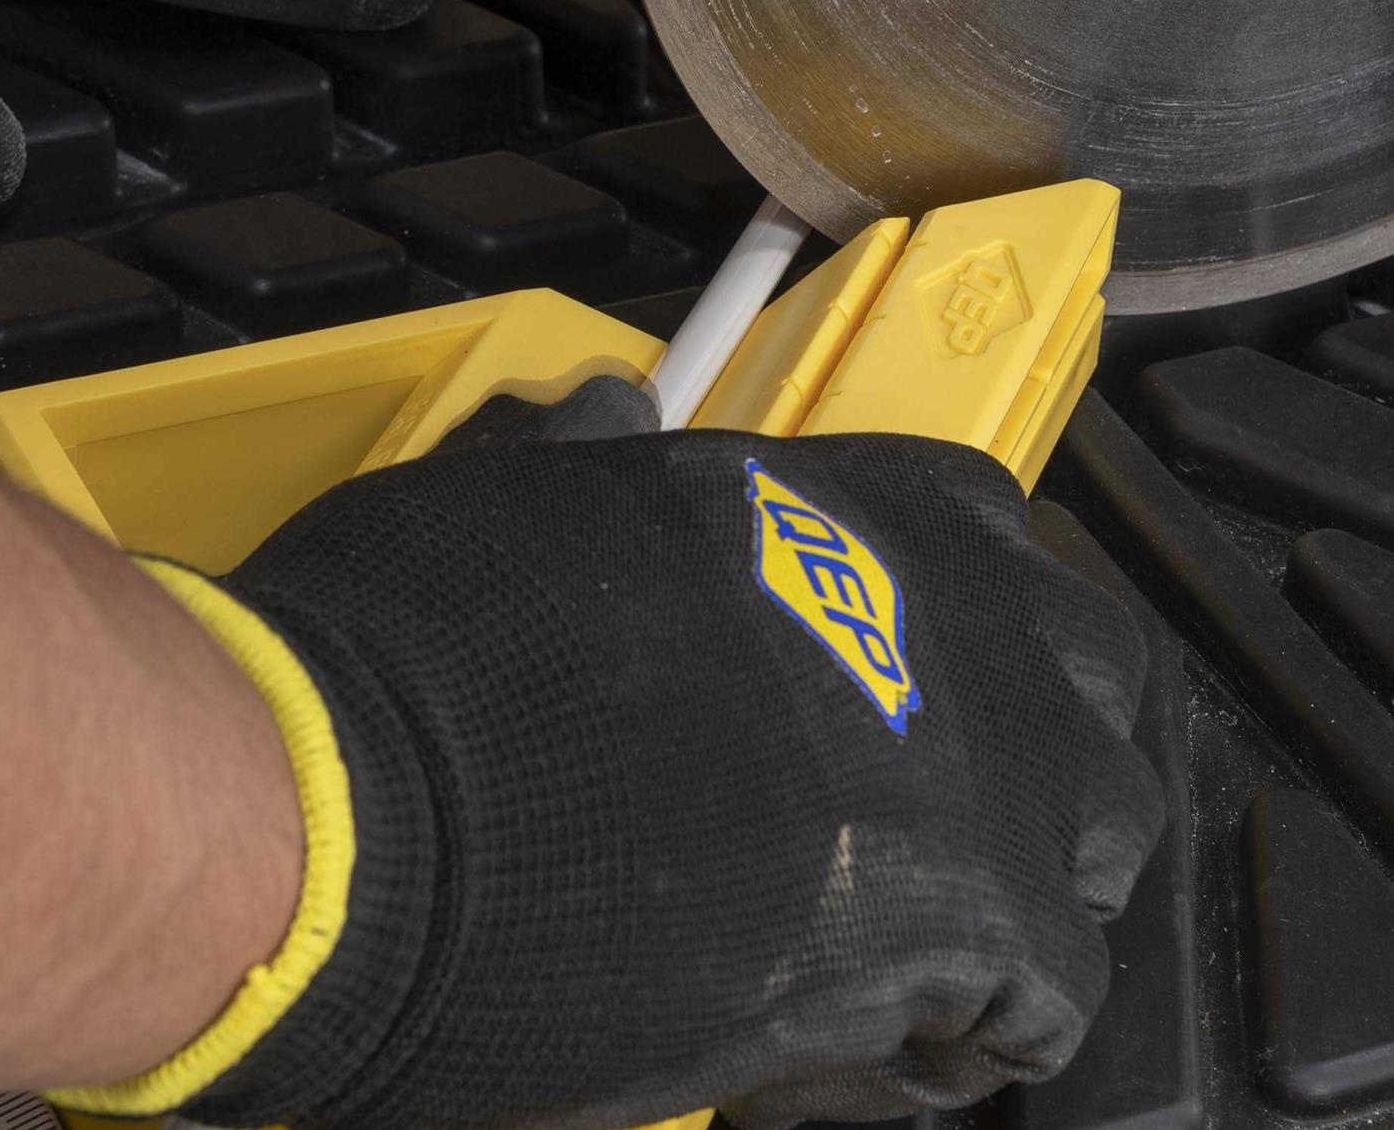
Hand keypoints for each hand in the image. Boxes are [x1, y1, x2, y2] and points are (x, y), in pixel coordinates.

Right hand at [106, 384, 1163, 1129]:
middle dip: (1036, 745)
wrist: (357, 804)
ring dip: (1029, 879)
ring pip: (1098, 820)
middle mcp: (924, 608)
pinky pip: (1043, 994)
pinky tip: (870, 1048)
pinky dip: (972, 1028)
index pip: (981, 540)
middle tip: (944, 822)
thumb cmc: (406, 646)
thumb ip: (594, 458)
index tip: (919, 700)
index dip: (960, 634)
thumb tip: (610, 406)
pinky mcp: (956, 918)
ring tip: (924, 946)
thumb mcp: (512, 499)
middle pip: (1081, 671)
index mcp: (821, 505)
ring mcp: (963, 755)